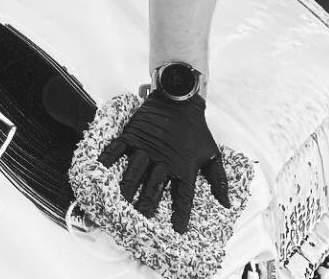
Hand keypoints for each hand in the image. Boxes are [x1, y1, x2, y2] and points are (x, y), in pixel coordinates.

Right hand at [97, 90, 229, 232]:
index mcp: (184, 166)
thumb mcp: (212, 154)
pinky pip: (118, 147)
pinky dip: (109, 156)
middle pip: (154, 188)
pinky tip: (101, 166)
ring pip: (135, 171)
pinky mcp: (134, 134)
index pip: (183, 196)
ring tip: (120, 201)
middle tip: (140, 220)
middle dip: (147, 205)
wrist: (180, 98)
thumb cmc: (196, 128)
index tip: (178, 230)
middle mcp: (164, 160)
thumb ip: (219, 180)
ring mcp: (146, 147)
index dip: (181, 214)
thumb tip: (226, 204)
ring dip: (128, 187)